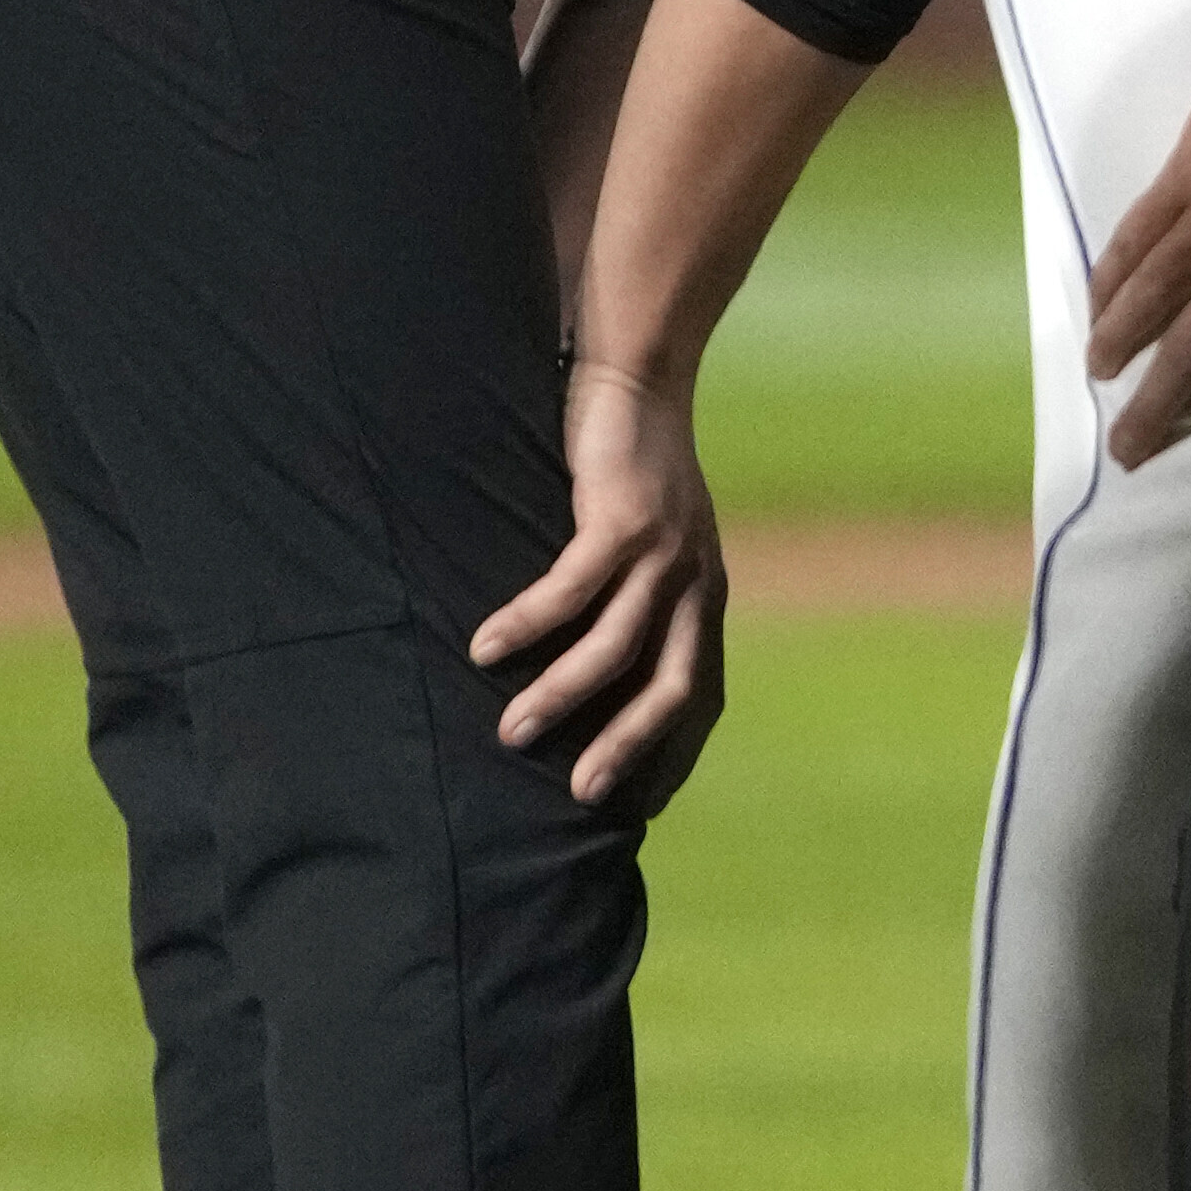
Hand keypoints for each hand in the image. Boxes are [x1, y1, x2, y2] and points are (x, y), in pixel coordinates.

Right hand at [474, 357, 727, 809]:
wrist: (638, 380)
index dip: (671, 754)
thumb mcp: (649, 546)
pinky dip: (529, 623)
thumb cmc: (629, 470)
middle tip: (576, 798)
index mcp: (705, 598)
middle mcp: (696, 583)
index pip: (701, 697)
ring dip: (561, 694)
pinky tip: (486, 648)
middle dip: (623, 747)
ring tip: (510, 733)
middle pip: (670, 688)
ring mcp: (664, 551)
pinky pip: (573, 587)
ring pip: (616, 646)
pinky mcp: (623, 517)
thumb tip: (588, 671)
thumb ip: (634, 603)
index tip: (634, 809)